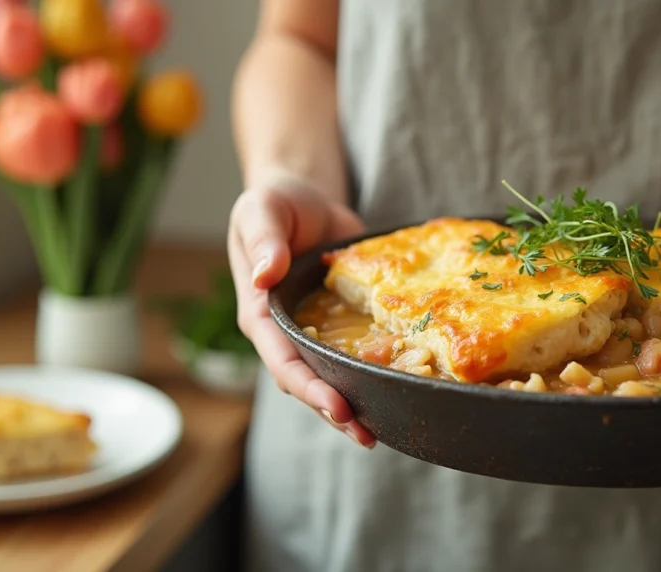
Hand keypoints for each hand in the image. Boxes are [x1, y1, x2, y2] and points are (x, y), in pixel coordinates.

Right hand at [228, 185, 376, 447]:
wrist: (307, 197)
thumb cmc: (277, 203)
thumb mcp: (261, 210)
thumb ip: (263, 240)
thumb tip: (266, 274)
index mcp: (260, 314)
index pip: (282, 361)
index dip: (308, 387)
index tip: (337, 406)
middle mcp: (285, 333)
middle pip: (307, 382)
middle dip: (334, 411)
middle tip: (367, 436)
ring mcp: (313, 333)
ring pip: (331, 378)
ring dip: (354, 405)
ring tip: (381, 433)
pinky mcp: (341, 326)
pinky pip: (354, 356)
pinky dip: (372, 376)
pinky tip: (400, 391)